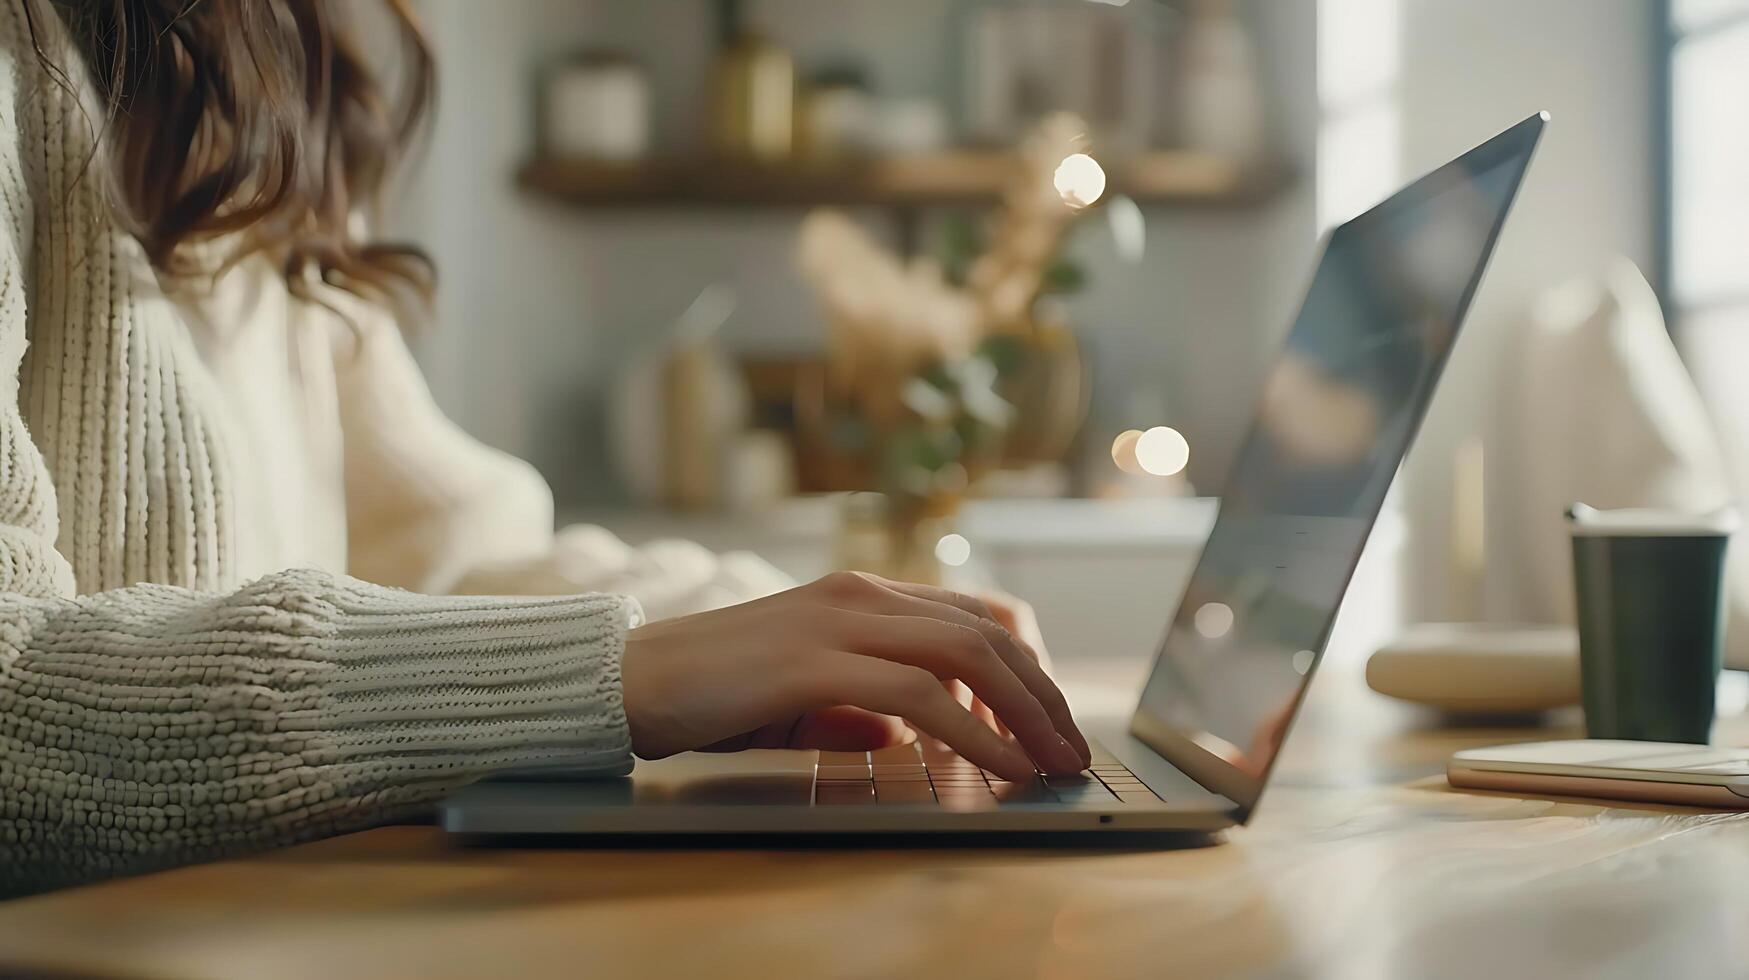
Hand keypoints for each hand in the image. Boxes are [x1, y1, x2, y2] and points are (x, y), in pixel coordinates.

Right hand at [620, 571, 1091, 781]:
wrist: (631, 679)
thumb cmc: (712, 691)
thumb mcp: (802, 697)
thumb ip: (857, 709)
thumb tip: (904, 738)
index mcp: (861, 595)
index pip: (973, 615)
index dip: (1025, 663)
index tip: (1048, 714)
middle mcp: (861, 594)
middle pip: (986, 634)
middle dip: (1042, 692)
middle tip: (1072, 746)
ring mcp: (840, 621)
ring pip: (966, 656)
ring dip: (1024, 713)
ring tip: (1054, 761)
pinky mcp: (816, 661)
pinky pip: (920, 696)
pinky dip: (974, 732)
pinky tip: (1001, 764)